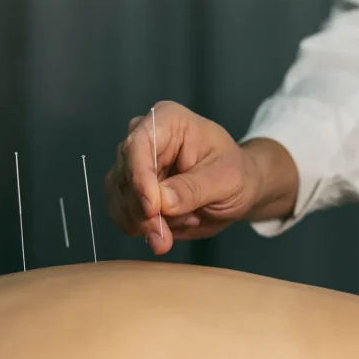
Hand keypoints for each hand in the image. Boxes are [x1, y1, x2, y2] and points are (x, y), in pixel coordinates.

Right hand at [104, 101, 296, 254]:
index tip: (152, 209)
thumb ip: (193, 188)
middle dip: (142, 211)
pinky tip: (168, 231)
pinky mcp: (132, 191)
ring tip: (175, 231)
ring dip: (143, 224)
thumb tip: (162, 202)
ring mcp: (134, 166)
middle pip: (124, 175)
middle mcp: (143, 138)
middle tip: (163, 237)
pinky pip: (122, 214)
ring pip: (119, 198)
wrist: (238, 191)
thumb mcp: (226, 179)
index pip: (138, 145)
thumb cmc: (236, 174)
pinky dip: (141, 230)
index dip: (140, 178)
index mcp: (167, 121)